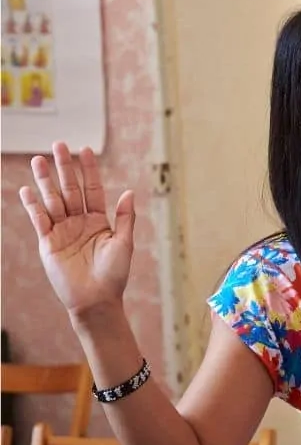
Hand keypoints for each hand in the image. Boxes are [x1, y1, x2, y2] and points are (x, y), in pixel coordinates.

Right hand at [18, 142, 134, 317]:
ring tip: (38, 160)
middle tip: (58, 144)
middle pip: (70, 189)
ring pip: (53, 200)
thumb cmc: (114, 274)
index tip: (86, 149)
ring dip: (45, 181)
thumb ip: (124, 218)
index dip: (89, 170)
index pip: (93, 189)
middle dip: (64, 167)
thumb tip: (129, 192)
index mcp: (99, 220)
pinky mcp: (48, 243)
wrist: (96, 300)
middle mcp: (79, 222)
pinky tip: (27, 190)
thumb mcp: (124, 243)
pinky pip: (39, 220)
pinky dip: (33, 206)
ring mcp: (62, 231)